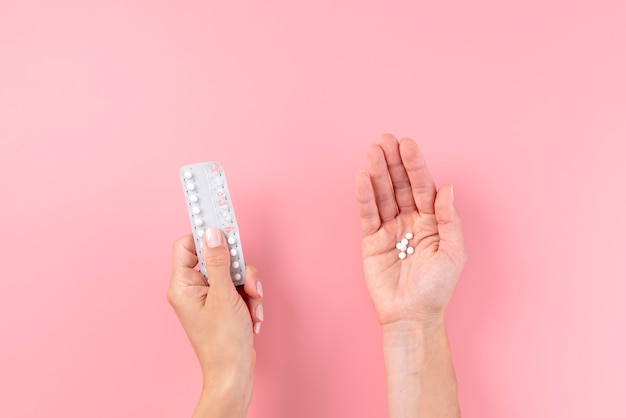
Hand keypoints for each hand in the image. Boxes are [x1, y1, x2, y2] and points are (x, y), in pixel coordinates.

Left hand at [168, 227, 262, 417]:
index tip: (225, 231)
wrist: (235, 373)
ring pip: (233, 273)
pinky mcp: (223, 305)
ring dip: (249, 288)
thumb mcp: (225, 295)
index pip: (186, 245)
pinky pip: (239, 288)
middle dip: (240, 271)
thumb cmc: (224, 341)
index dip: (205, 237)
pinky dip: (250, 300)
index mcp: (183, 285)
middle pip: (217, 258)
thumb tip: (213, 232)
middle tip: (249, 285)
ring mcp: (209, 297)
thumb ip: (219, 261)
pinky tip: (253, 317)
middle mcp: (193, 289)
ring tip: (252, 307)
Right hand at [356, 134, 466, 329]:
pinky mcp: (371, 240)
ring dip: (377, 172)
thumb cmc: (437, 288)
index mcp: (432, 220)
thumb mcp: (453, 253)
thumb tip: (447, 188)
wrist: (411, 316)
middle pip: (400, 184)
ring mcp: (390, 228)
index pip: (422, 186)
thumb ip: (450, 219)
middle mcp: (410, 219)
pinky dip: (364, 196)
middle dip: (393, 161)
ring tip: (372, 151)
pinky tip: (362, 177)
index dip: (415, 165)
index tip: (407, 144)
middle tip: (384, 139)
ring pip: (382, 194)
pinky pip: (368, 213)